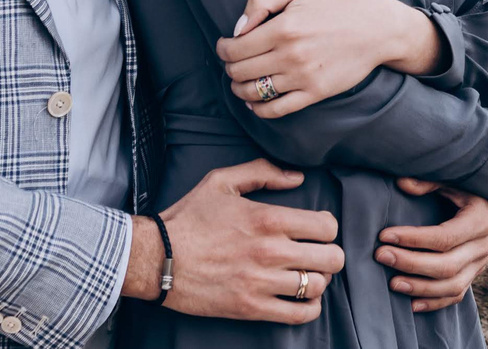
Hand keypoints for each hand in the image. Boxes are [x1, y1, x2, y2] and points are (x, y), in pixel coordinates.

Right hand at [150, 158, 343, 323]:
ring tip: (306, 275)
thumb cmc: (188, 218)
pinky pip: (298, 314)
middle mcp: (271, 251)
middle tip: (317, 254)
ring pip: (317, 286)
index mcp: (268, 219)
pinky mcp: (250, 308)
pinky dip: (308, 308)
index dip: (327, 227)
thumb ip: (263, 172)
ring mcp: (261, 283)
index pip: (327, 226)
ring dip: (317, 280)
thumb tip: (297, 178)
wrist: (156, 258)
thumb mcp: (222, 181)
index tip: (317, 230)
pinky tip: (301, 299)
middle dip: (330, 254)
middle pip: (331, 258)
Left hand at [219, 0, 443, 116]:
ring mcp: (302, 77)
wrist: (375, 29)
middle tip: (233, 62)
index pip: (235, 48)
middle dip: (229, 67)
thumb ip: (263, 1)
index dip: (223, 49)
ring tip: (241, 81)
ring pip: (253, 92)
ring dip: (239, 88)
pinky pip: (275, 110)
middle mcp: (290, 55)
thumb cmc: (336, 6)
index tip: (225, 46)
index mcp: (284, 27)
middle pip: (239, 71)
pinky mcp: (314, 93)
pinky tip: (256, 101)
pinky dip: (258, 109)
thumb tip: (238, 29)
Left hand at [379, 179, 487, 313]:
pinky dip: (434, 303)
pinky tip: (411, 304)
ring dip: (420, 288)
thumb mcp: (453, 179)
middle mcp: (484, 245)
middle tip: (381, 256)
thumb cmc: (468, 187)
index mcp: (479, 219)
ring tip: (392, 283)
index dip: (413, 239)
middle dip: (410, 264)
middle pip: (447, 265)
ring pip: (452, 286)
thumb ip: (428, 182)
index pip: (444, 237)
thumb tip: (401, 183)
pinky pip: (456, 295)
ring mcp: (481, 263)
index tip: (385, 236)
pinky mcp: (475, 274)